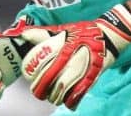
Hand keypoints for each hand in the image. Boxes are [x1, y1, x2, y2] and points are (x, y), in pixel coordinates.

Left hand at [9, 4, 130, 108]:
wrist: (108, 35)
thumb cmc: (82, 32)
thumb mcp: (61, 29)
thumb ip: (41, 33)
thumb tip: (23, 33)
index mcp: (60, 45)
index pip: (40, 62)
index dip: (32, 73)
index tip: (29, 76)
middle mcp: (69, 57)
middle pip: (48, 80)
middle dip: (40, 89)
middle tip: (38, 92)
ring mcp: (81, 68)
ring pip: (61, 90)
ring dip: (54, 96)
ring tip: (52, 96)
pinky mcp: (92, 78)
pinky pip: (78, 95)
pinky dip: (70, 102)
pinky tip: (67, 101)